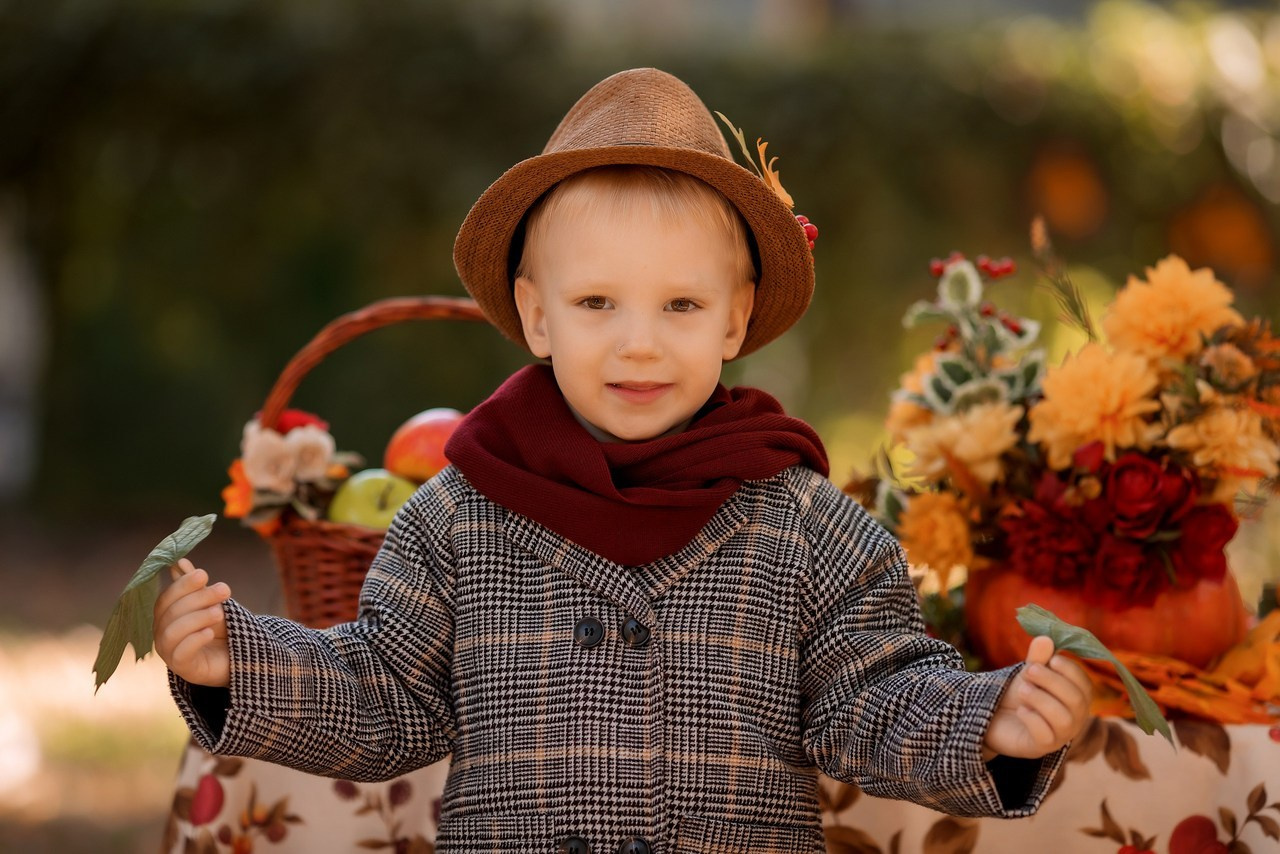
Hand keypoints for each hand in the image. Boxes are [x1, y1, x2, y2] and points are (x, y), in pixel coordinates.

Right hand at [154, 558, 231, 687]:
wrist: (234, 660)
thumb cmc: (217, 629)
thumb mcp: (209, 604)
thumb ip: (195, 586)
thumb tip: (179, 561)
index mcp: (165, 616)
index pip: (167, 598)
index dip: (183, 585)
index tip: (204, 575)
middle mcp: (162, 633)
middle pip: (172, 612)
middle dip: (198, 598)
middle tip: (224, 590)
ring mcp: (169, 652)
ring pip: (173, 631)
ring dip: (197, 618)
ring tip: (220, 612)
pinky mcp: (183, 668)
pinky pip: (181, 654)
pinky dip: (195, 640)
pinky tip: (210, 632)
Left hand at [982, 635, 1091, 760]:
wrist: (995, 717)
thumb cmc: (1020, 693)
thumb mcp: (1029, 673)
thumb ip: (1038, 659)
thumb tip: (1045, 638)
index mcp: (1075, 698)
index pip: (1085, 685)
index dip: (1071, 671)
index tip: (1052, 659)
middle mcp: (1074, 719)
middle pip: (1076, 701)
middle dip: (1052, 681)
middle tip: (1029, 671)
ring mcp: (1059, 736)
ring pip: (1064, 719)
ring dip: (1041, 699)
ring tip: (1022, 690)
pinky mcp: (1041, 747)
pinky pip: (1045, 736)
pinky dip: (1032, 719)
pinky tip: (1020, 710)